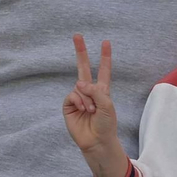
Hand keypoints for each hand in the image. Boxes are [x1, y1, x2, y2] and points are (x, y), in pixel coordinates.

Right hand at [63, 35, 127, 176]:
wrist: (97, 142)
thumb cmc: (106, 124)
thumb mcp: (107, 105)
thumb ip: (95, 90)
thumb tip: (78, 83)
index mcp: (102, 90)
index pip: (103, 70)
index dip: (104, 57)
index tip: (106, 42)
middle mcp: (89, 92)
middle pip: (83, 67)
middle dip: (80, 51)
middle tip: (77, 35)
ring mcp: (78, 98)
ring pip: (79, 87)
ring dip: (87, 99)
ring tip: (91, 111)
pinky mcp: (69, 106)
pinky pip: (72, 96)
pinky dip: (78, 101)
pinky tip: (83, 110)